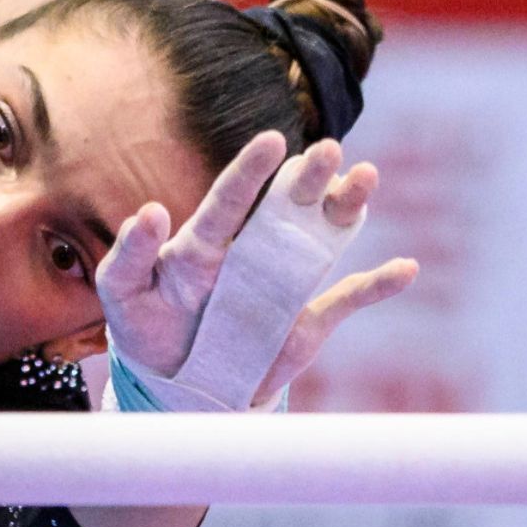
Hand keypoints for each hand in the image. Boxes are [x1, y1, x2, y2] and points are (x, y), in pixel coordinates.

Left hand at [96, 131, 414, 410]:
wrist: (177, 385)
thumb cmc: (145, 328)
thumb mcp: (121, 293)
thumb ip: (130, 253)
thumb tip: (149, 211)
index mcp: (204, 243)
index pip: (228, 200)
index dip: (248, 172)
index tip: (271, 141)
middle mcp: (249, 251)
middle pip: (284, 205)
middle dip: (307, 176)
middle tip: (329, 149)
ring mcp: (282, 283)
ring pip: (321, 237)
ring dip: (346, 207)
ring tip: (365, 178)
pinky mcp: (308, 321)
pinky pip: (347, 300)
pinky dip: (378, 286)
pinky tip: (405, 269)